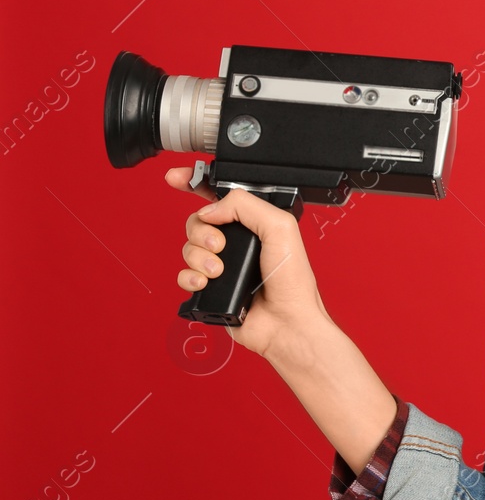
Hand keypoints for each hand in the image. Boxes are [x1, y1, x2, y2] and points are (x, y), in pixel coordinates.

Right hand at [166, 166, 328, 360]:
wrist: (285, 322)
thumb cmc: (292, 281)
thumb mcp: (279, 227)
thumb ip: (245, 206)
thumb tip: (210, 210)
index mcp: (255, 223)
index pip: (220, 196)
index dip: (195, 183)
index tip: (176, 177)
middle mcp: (237, 243)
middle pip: (197, 221)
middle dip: (202, 232)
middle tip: (220, 246)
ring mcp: (222, 265)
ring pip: (188, 248)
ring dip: (199, 257)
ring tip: (219, 270)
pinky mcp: (210, 289)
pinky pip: (183, 275)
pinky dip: (190, 277)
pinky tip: (207, 283)